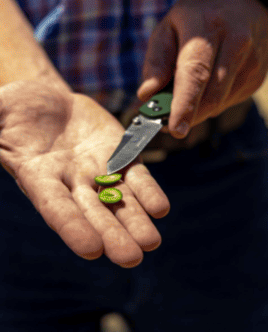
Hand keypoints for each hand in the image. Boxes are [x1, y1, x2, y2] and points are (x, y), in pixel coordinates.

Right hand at [0, 80, 169, 266]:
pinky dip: (149, 193)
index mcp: (37, 176)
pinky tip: (160, 210)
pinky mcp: (119, 155)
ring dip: (136, 222)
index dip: (72, 227)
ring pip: (119, 200)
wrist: (44, 101)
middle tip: (131, 259)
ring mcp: (96, 170)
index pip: (55, 207)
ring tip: (151, 244)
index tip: (91, 250)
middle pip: (93, 213)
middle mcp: (70, 181)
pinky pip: (136, 176)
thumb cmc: (13, 111)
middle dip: (112, 235)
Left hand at [138, 0, 267, 138]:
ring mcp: (253, 62)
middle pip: (211, 94)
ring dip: (200, 107)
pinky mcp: (259, 75)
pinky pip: (231, 100)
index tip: (174, 128)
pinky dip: (214, 100)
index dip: (185, 103)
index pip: (196, 73)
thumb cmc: (201, 12)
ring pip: (221, 102)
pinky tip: (211, 81)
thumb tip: (148, 96)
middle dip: (188, 115)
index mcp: (209, 28)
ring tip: (189, 89)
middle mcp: (237, 45)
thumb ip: (157, 60)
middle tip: (168, 122)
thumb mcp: (170, 23)